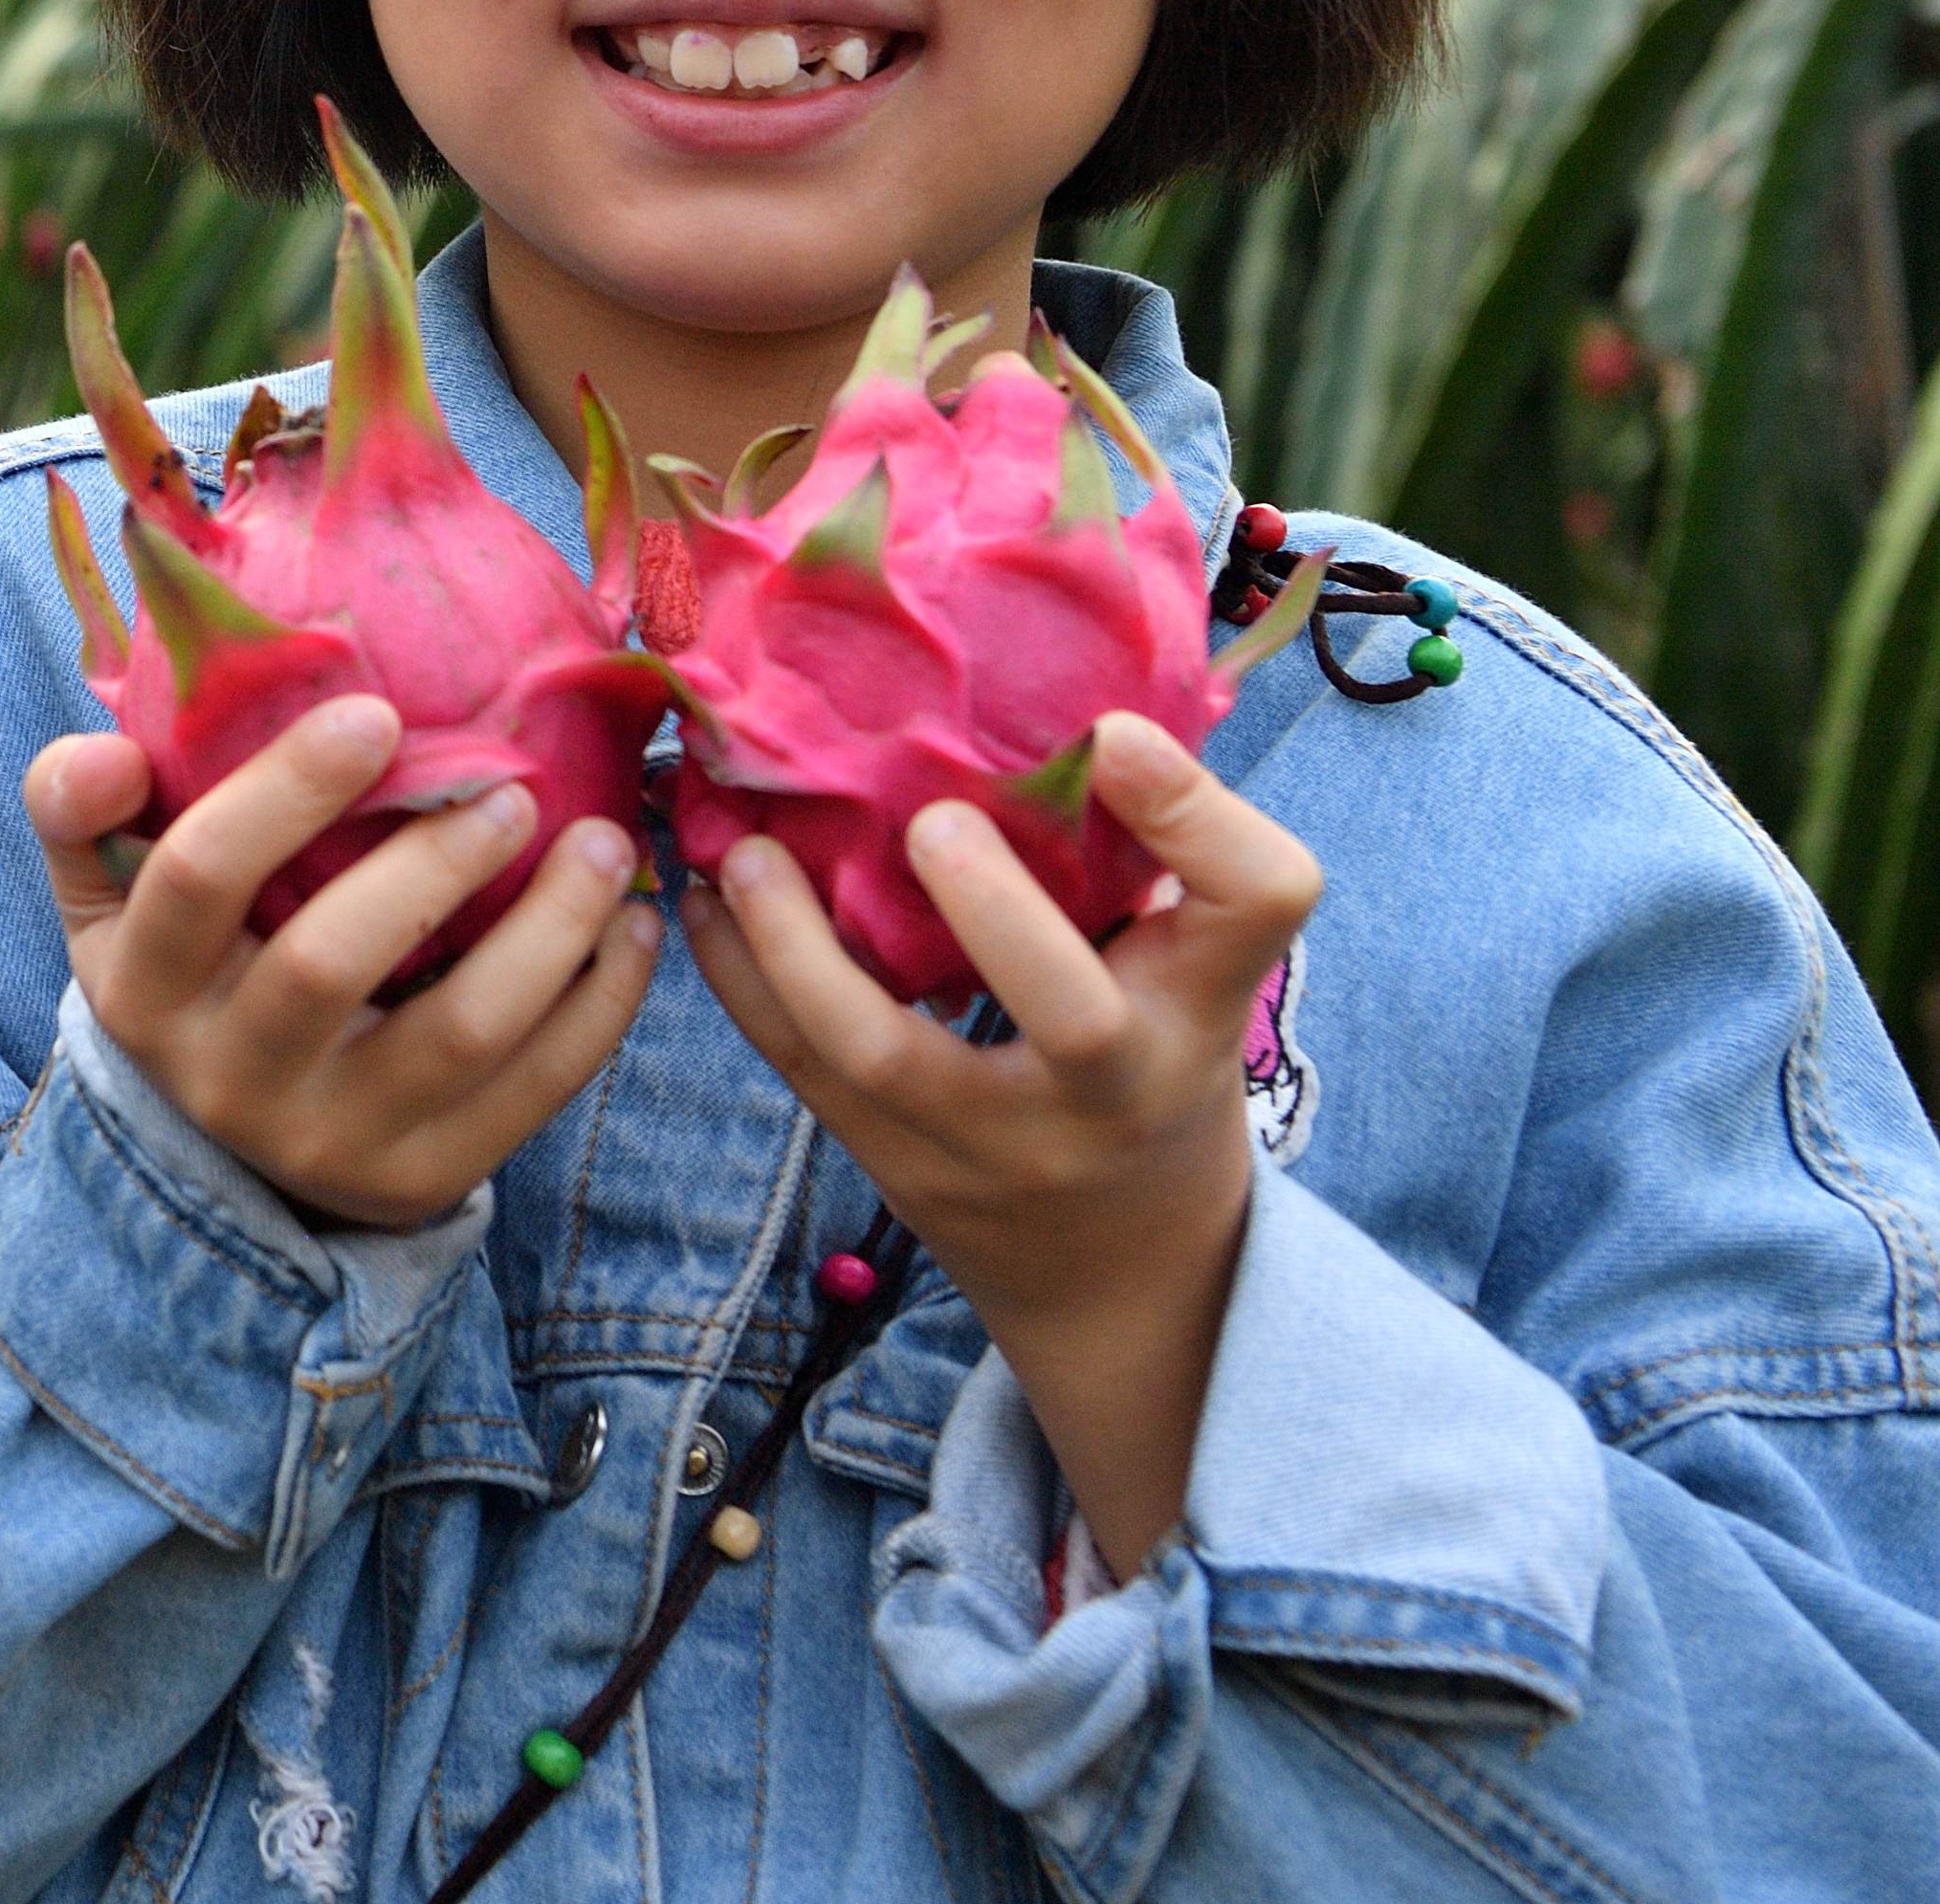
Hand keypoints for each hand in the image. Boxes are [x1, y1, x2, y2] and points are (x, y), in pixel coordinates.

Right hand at [33, 696, 657, 1234]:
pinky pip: (535, 1090)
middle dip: (433, 863)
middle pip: (327, 963)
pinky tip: (636, 928)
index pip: (196, 879)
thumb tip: (105, 750)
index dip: (284, 791)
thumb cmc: (190, 966)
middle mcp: (226, 1077)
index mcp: (142, 987)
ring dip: (549, 931)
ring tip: (604, 844)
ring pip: (457, 1033)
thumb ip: (82, 807)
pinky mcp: (426, 1180)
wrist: (236, 1148)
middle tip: (516, 784)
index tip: (377, 709)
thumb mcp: (107, 897)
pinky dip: (601, 1004)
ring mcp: (331, 1141)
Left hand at [682, 712, 1318, 1568]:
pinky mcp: (893, 1160)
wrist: (1117, 1266)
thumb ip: (1141, 861)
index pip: (1255, 906)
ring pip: (886, 1054)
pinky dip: (741, 978)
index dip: (1195, 817)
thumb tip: (1053, 692)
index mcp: (1199, 1006)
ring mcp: (992, 1138)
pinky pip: (801, 1068)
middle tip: (928, 818)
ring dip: (798, 946)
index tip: (1115, 733)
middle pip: (1076, 1016)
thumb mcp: (1189, 976)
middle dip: (996, 913)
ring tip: (744, 853)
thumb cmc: (1153, 1064)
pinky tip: (704, 899)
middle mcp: (1110, 1085)